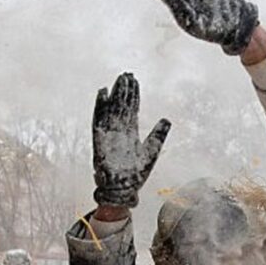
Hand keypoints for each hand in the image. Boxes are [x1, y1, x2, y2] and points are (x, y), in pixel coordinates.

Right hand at [92, 73, 170, 207]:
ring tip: (119, 80)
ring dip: (115, 94)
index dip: (134, 95)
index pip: (133, 109)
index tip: (135, 81)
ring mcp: (110, 134)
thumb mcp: (152, 152)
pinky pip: (98, 119)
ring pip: (112, 108)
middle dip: (125, 90)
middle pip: (122, 106)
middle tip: (127, 74)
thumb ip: (158, 135)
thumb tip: (166, 119)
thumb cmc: (136, 175)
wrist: (123, 190)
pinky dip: (100, 106)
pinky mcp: (100, 139)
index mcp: (131, 133)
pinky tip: (102, 93)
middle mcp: (120, 131)